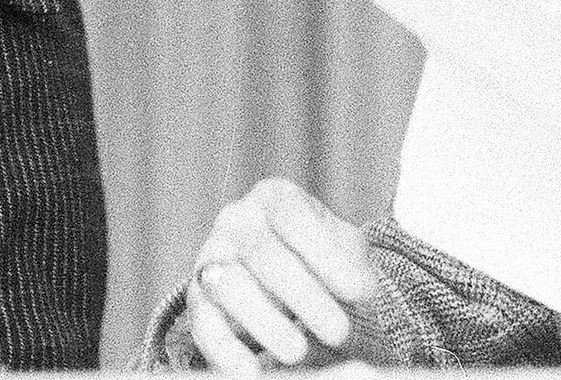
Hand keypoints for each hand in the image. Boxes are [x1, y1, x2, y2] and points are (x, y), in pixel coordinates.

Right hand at [180, 177, 380, 371]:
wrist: (284, 283)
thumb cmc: (320, 262)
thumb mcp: (344, 252)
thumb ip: (355, 266)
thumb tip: (362, 291)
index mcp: (274, 199)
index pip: (294, 216)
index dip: (327, 255)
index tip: (361, 294)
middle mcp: (236, 221)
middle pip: (262, 252)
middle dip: (304, 296)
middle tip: (339, 332)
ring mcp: (212, 259)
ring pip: (229, 285)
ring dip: (266, 322)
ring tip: (299, 352)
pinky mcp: (198, 303)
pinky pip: (205, 325)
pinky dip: (227, 351)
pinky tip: (253, 373)